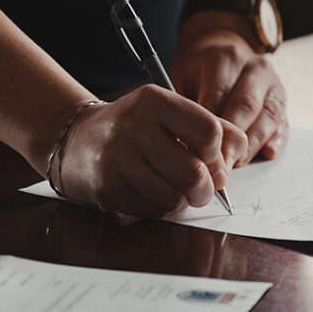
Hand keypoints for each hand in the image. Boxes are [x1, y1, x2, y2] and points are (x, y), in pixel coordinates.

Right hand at [55, 85, 247, 216]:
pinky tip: (149, 193)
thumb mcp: (168, 113)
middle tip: (200, 188)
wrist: (75, 140)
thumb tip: (237, 155)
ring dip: (181, 202)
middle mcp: (133, 126)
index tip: (208, 157)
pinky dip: (159, 208)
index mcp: (155, 101)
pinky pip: (152, 210)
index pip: (209, 131)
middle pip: (194, 173)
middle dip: (205, 189)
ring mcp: (116, 158)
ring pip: (174, 198)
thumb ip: (210, 126)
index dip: (217, 153)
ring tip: (173, 190)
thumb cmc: (134, 128)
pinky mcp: (106, 187)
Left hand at [170, 27, 287, 166]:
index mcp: (225, 59)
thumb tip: (180, 146)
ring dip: (251, 146)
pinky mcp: (282, 101)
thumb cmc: (196, 73)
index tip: (195, 154)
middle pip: (246, 108)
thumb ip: (180, 108)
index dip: (207, 130)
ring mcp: (273, 84)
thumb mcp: (179, 78)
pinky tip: (267, 154)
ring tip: (234, 165)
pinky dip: (276, 141)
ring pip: (268, 118)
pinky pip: (283, 124)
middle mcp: (254, 68)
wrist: (221, 52)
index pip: (218, 97)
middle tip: (217, 167)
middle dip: (231, 141)